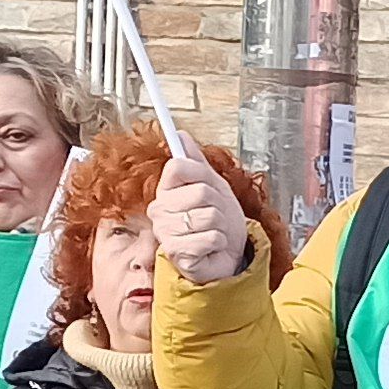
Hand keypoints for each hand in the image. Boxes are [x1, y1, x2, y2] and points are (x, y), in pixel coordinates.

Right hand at [152, 152, 249, 284]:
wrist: (228, 254)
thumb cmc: (219, 221)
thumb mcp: (213, 185)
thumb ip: (196, 161)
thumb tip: (180, 134)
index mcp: (165, 191)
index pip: (178, 166)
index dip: (201, 174)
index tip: (208, 185)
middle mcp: (160, 211)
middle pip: (200, 191)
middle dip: (218, 204)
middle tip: (216, 215)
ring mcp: (166, 233)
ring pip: (208, 215)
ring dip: (221, 225)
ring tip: (214, 232)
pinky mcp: (178, 253)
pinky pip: (210, 237)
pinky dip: (220, 242)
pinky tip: (212, 247)